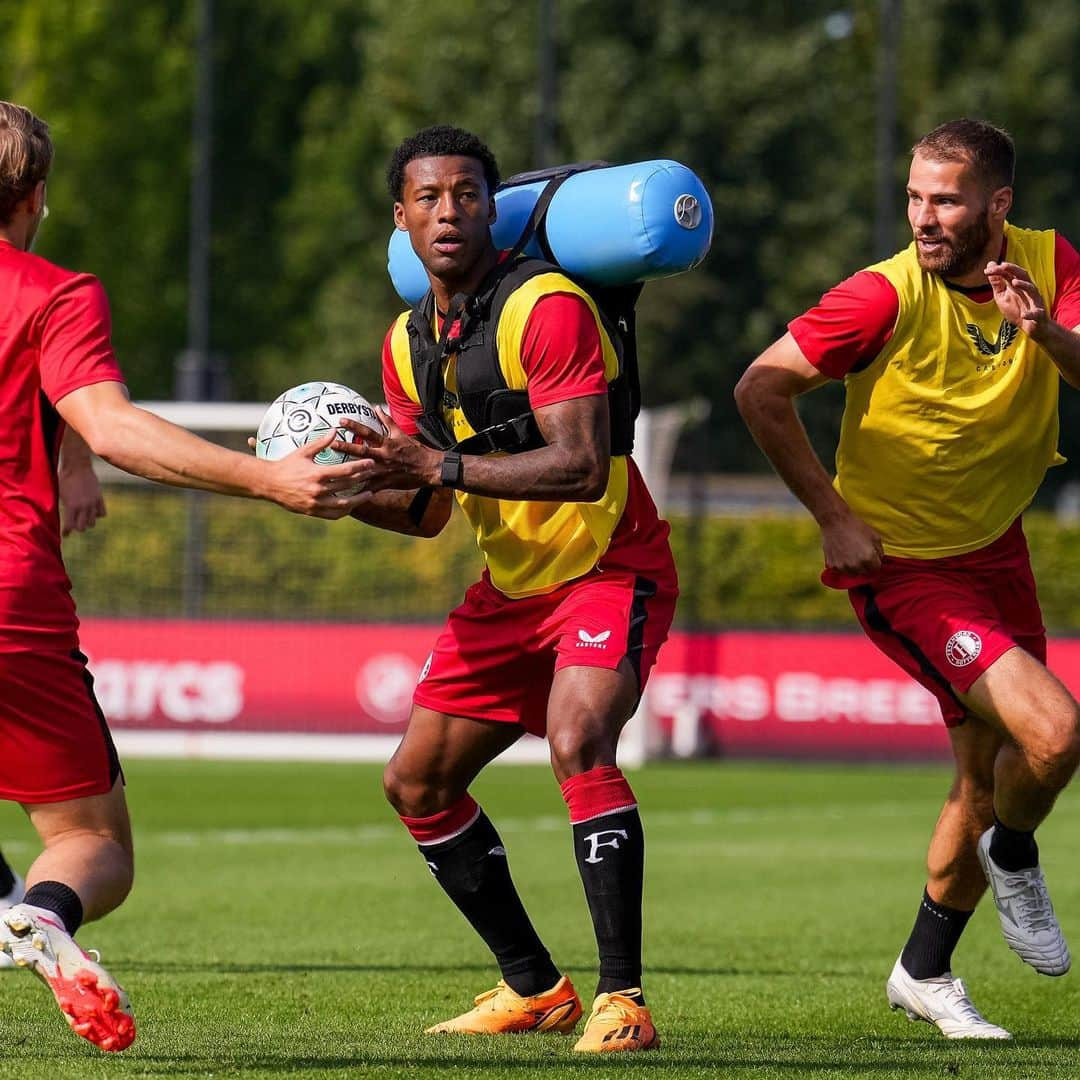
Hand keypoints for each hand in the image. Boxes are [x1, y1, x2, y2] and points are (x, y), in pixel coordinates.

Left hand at [58, 463, 106, 535]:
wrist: (77, 466)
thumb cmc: (64, 479)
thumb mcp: (60, 494)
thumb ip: (65, 507)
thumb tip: (63, 518)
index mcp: (72, 506)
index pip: (70, 526)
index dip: (67, 532)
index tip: (65, 534)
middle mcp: (84, 506)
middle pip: (83, 527)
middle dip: (77, 527)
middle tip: (73, 525)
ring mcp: (93, 503)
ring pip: (92, 522)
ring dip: (87, 522)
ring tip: (82, 519)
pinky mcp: (99, 498)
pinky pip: (102, 513)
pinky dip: (97, 515)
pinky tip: (92, 512)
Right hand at [259, 431, 378, 517]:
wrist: (269, 483)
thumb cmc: (286, 464)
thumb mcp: (303, 452)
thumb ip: (320, 443)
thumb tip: (335, 430)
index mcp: (317, 474)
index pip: (345, 471)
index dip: (361, 467)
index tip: (371, 463)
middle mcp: (318, 490)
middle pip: (348, 486)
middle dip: (363, 479)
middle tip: (374, 474)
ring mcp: (316, 503)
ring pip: (344, 504)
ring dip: (359, 499)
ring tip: (369, 494)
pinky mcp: (312, 511)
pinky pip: (333, 515)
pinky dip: (345, 511)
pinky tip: (352, 506)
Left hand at [335, 409, 441, 492]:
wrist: (429, 468)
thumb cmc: (415, 450)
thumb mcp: (402, 434)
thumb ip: (388, 421)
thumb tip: (377, 408)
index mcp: (387, 443)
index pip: (368, 432)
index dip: (354, 426)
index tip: (341, 421)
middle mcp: (384, 456)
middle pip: (362, 451)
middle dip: (346, 447)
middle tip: (331, 445)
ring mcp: (384, 471)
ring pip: (363, 470)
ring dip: (349, 470)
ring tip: (334, 472)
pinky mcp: (386, 483)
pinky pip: (371, 488)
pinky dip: (360, 492)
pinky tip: (348, 496)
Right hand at [820, 510, 883, 585]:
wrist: (835, 521)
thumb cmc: (855, 527)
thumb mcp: (875, 536)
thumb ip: (880, 551)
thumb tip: (879, 560)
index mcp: (868, 558)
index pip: (876, 569)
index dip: (875, 563)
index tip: (871, 557)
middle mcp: (856, 565)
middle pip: (864, 573)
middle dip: (865, 566)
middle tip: (860, 554)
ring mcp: (843, 567)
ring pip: (852, 574)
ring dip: (853, 567)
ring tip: (851, 555)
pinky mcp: (832, 565)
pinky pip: (841, 570)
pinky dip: (842, 565)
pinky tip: (842, 554)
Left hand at [985, 260, 1048, 338]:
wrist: (1030, 326)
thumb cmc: (1016, 309)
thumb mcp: (1002, 296)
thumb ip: (996, 282)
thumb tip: (989, 265)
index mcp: (1017, 286)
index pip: (1009, 274)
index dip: (999, 270)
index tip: (987, 270)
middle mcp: (1027, 290)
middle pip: (1023, 276)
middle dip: (1014, 269)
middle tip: (1003, 265)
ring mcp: (1034, 301)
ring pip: (1032, 290)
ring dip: (1024, 285)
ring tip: (1014, 282)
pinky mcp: (1038, 314)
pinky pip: (1036, 313)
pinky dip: (1030, 314)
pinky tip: (1024, 315)